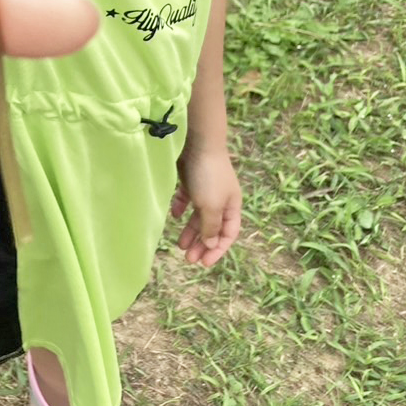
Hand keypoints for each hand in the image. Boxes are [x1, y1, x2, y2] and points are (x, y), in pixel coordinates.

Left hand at [170, 144, 241, 267]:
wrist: (197, 142)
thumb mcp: (211, 206)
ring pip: (198, 216)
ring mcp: (205, 189)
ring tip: (179, 245)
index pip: (228, 234)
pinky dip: (181, 209)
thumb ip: (211, 227)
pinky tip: (174, 215)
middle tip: (188, 259)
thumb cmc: (208, 176)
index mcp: (232, 206)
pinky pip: (187, 199)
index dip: (218, 250)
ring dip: (190, 231)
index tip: (204, 263)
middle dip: (202, 244)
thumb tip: (212, 244)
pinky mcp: (190, 180)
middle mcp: (221, 199)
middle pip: (212, 227)